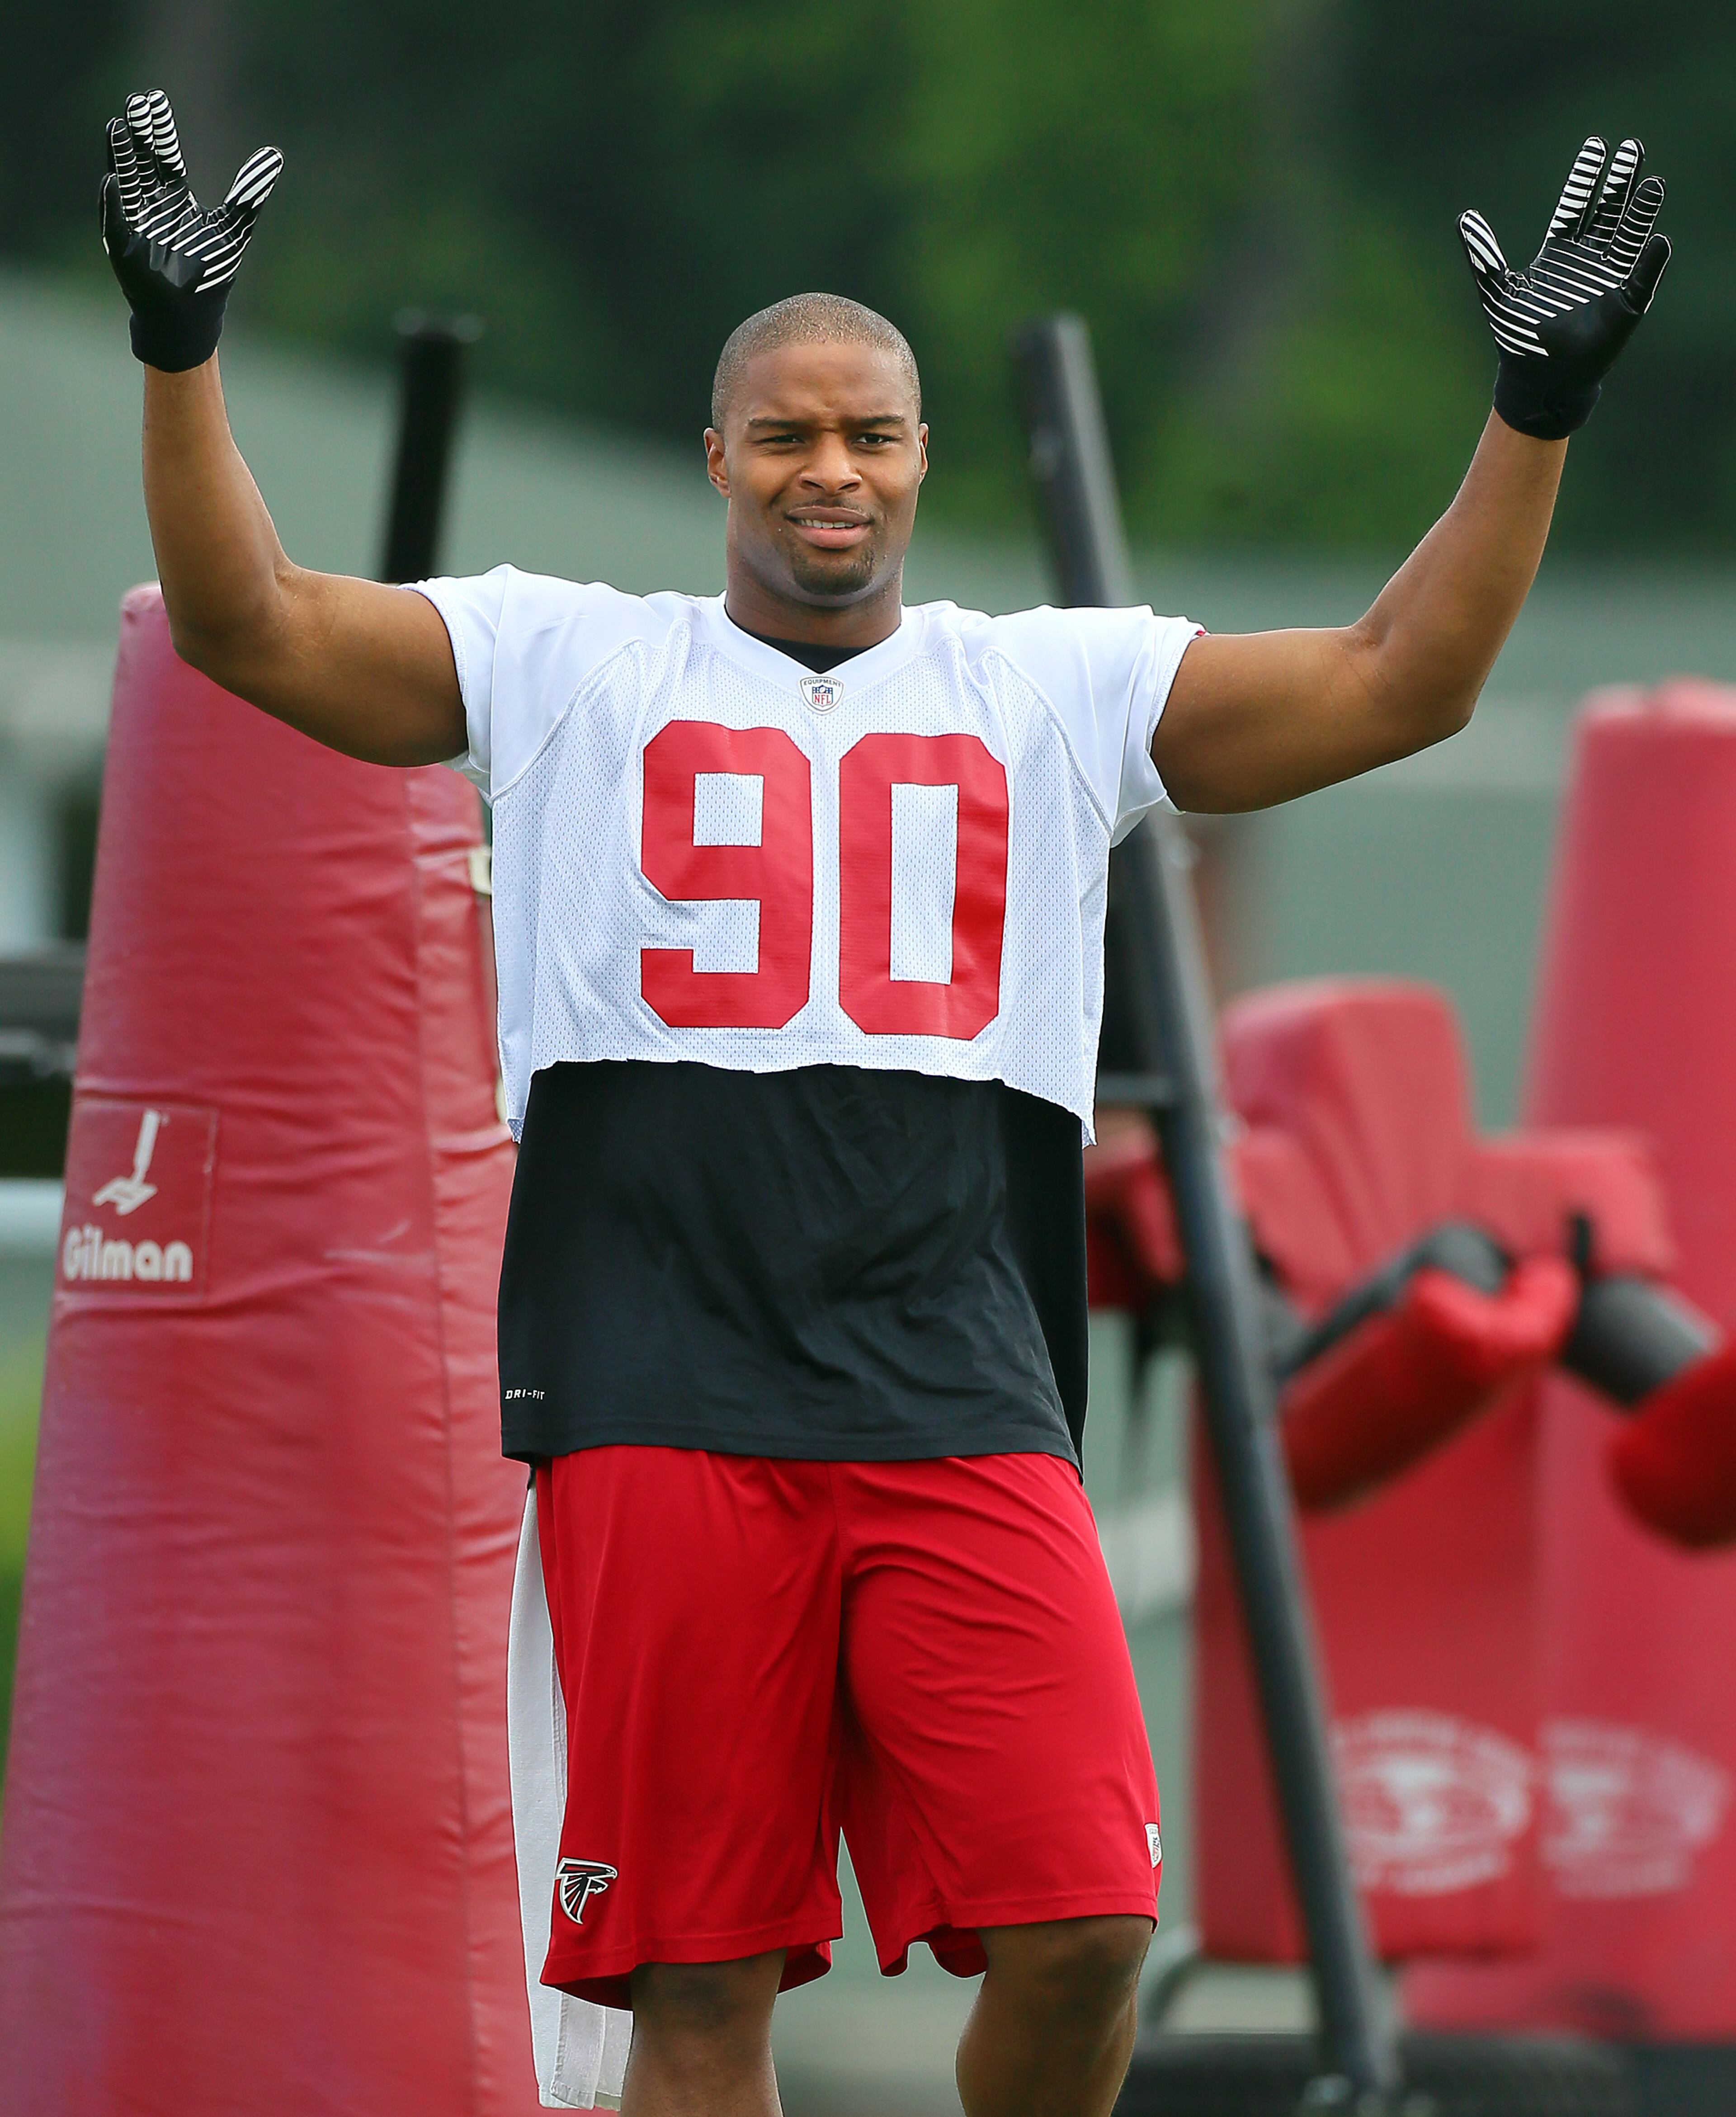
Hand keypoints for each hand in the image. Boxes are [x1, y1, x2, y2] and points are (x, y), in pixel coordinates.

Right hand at [101, 88, 281, 372]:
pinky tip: (113, 180)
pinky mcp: (125, 245)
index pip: (164, 153)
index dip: (159, 128)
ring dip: (121, 157)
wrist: (192, 314)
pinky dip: (114, 202)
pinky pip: (116, 220)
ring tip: (117, 128)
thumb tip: (275, 155)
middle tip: (136, 101)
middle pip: (142, 159)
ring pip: (125, 181)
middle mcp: (150, 202)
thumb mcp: (236, 227)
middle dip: (139, 132)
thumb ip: (251, 192)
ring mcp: (134, 220)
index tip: (153, 98)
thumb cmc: (212, 271)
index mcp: (173, 194)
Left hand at [1460, 135, 1669, 439]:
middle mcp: (1588, 259)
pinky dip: (1649, 261)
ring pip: (1629, 236)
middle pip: (1608, 211)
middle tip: (1633, 148)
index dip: (1586, 177)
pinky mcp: (1626, 305)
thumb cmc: (1516, 336)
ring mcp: (1609, 278)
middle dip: (1620, 181)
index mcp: (1559, 252)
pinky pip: (1641, 278)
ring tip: (1653, 183)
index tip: (1596, 145)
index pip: (1576, 205)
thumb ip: (1482, 255)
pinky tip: (1657, 239)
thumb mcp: (1495, 291)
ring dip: (1641, 211)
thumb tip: (1462, 218)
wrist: (1537, 379)